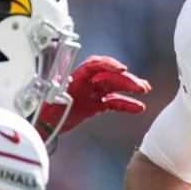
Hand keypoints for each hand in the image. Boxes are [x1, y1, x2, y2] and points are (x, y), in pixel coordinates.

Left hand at [35, 55, 150, 138]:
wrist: (46, 125)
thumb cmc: (47, 110)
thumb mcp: (53, 98)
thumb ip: (62, 88)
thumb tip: (68, 81)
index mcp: (77, 75)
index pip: (95, 65)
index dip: (109, 64)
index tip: (122, 69)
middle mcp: (87, 81)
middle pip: (110, 76)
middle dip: (126, 80)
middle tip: (140, 86)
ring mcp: (94, 92)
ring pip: (116, 87)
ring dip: (131, 87)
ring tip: (145, 89)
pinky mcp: (98, 104)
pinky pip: (115, 102)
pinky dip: (127, 104)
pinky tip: (139, 107)